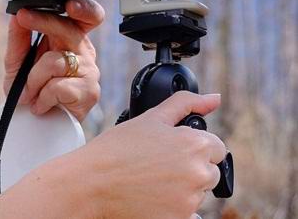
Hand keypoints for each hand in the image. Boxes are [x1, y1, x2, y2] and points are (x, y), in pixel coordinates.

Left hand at [3, 0, 103, 121]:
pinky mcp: (89, 92)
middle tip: (23, 18)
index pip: (86, 17)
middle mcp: (84, 51)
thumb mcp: (18, 61)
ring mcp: (90, 71)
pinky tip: (40, 105)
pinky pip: (57, 87)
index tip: (69, 4)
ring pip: (54, 62)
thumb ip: (18, 38)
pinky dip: (41, 98)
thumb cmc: (31, 90)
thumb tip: (16, 15)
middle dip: (44, 22)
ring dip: (33, 80)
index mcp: (71, 38)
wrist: (35, 124)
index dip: (83, 8)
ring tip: (29, 94)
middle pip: (69, 29)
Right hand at [73, 91, 226, 217]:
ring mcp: (190, 200)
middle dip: (190, 168)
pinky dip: (176, 209)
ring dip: (182, 189)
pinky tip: (153, 198)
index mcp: (194, 145)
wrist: (90, 183)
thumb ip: (185, 104)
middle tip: (157, 166)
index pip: (216, 147)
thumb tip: (213, 99)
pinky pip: (190, 214)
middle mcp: (198, 173)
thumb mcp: (149, 118)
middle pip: (210, 172)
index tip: (171, 151)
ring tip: (150, 182)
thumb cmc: (115, 149)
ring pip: (198, 193)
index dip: (193, 146)